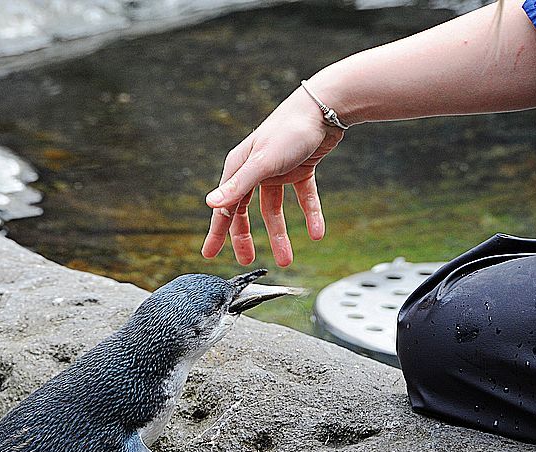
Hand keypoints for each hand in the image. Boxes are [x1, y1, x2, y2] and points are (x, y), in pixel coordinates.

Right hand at [202, 86, 343, 266]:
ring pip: (273, 210)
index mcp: (239, 168)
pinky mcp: (300, 169)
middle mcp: (254, 171)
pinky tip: (317, 232)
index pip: (225, 207)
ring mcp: (277, 171)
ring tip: (287, 258)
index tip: (210, 254)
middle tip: (246, 260)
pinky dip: (309, 215)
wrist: (325, 107)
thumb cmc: (290, 130)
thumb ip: (238, 186)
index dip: (217, 232)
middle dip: (245, 237)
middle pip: (245, 211)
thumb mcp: (262, 163)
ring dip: (280, 234)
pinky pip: (302, 198)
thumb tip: (211, 205)